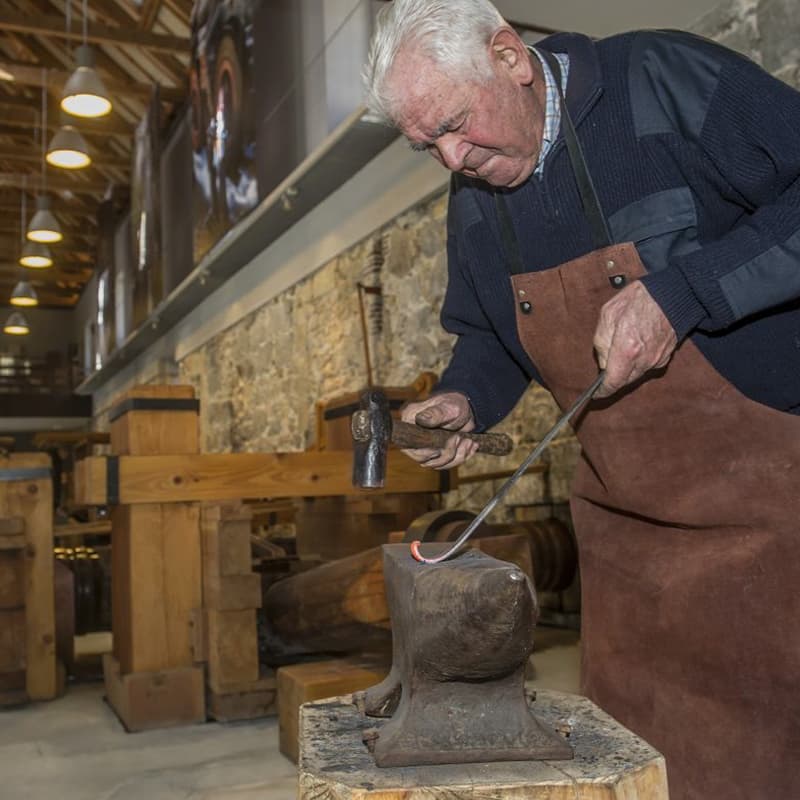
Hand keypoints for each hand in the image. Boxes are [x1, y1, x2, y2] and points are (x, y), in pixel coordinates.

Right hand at [400, 392, 477, 468]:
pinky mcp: (436, 454)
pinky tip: (470, 445)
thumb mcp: (448, 407)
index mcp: (410, 420)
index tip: (440, 449)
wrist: (466, 410)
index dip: (424, 452)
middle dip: (446, 453)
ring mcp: (424, 447)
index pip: (409, 444)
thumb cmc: (455, 405)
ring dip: (456, 456)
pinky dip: (461, 457)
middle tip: (459, 438)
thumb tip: (421, 419)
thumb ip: (435, 413)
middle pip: (423, 458)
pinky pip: (447, 464)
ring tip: (468, 441)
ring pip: (436, 464)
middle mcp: (414, 436)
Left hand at [593, 281, 676, 397]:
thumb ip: (601, 342)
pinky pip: (647, 366)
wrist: (673, 293)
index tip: (596, 394)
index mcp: (626, 350)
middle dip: (613, 376)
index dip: (603, 391)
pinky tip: (636, 345)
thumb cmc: (639, 300)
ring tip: (623, 348)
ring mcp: (656, 360)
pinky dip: (639, 362)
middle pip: (624, 381)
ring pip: (635, 374)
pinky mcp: (666, 357)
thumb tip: (602, 362)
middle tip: (607, 362)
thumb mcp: (608, 315)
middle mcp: (643, 360)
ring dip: (626, 368)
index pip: (613, 382)